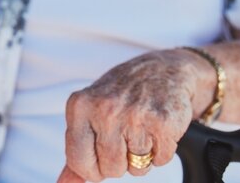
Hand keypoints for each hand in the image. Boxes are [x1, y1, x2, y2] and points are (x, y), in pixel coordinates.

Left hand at [58, 49, 215, 182]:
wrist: (161, 70)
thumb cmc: (120, 95)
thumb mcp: (89, 113)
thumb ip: (77, 151)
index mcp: (79, 106)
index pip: (78, 162)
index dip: (92, 167)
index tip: (100, 153)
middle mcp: (104, 109)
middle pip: (110, 169)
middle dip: (120, 161)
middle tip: (125, 134)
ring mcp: (133, 115)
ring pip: (136, 168)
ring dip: (142, 155)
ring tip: (140, 129)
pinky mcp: (162, 122)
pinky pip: (160, 160)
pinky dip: (161, 151)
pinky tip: (156, 129)